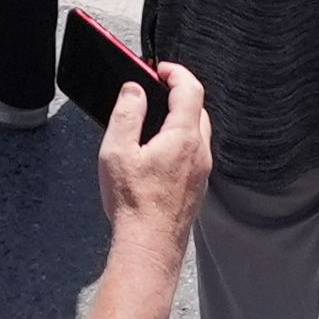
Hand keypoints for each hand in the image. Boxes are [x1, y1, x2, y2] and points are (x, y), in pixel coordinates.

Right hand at [92, 53, 212, 235]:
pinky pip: (194, 153)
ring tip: (152, 120)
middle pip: (198, 109)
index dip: (175, 72)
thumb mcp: (117, 150)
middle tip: (154, 90)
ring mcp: (201, 173)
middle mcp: (199, 152)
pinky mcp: (197, 189)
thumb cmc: (133, 203)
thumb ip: (126, 114)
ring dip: (180, 118)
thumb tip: (134, 91)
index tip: (158, 69)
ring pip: (197, 132)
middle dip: (178, 94)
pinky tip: (158, 152)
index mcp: (183, 138)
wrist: (150, 248)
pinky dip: (180, 141)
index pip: (190, 89)